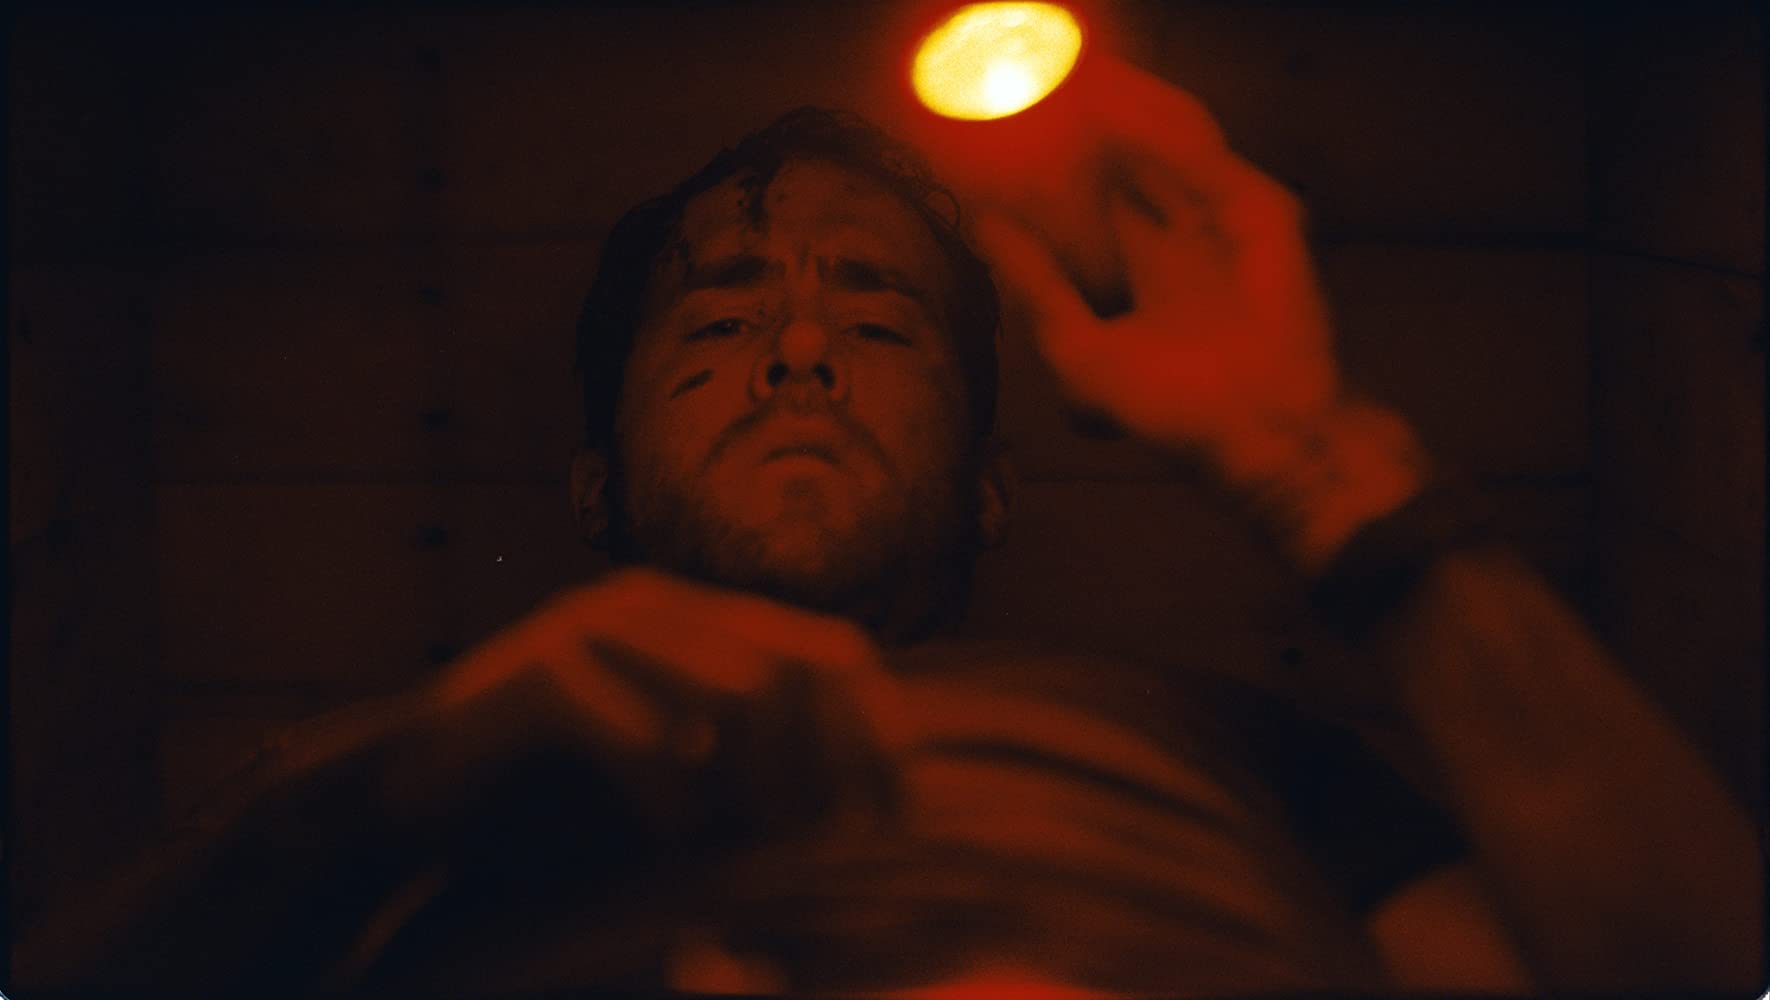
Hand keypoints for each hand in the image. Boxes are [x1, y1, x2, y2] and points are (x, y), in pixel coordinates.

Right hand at [403, 567, 910, 844]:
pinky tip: (672, 846)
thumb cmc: (549, 799)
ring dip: (754, 787)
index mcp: (700, 619)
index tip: (893, 823)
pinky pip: (639, 733)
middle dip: (820, 769)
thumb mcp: (676, 786)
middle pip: (796, 666)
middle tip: (817, 852)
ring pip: (731, 690)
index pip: (834, 653)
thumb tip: (871, 815)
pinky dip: (670, 799)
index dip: (877, 735)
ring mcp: (593, 629)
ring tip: (744, 853)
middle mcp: (657, 606)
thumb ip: (753, 778)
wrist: (405, 795)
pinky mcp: (534, 675)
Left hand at [971, 60, 1427, 569]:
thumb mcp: (1076, 346)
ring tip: (1065, 67)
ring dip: (1118, 100)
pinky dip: (1155, 127)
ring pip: (1166, 135)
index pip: (1091, 187)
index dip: (1051, 153)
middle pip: (1127, 148)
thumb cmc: (1169, 409)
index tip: (999, 118)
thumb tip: (982, 222)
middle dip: (1083, 111)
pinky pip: (1201, 154)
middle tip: (1026, 71)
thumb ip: (1033, 281)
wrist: (1249, 435)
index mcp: (1143, 262)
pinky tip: (1109, 104)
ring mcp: (1224, 217)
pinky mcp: (1261, 212)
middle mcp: (1183, 231)